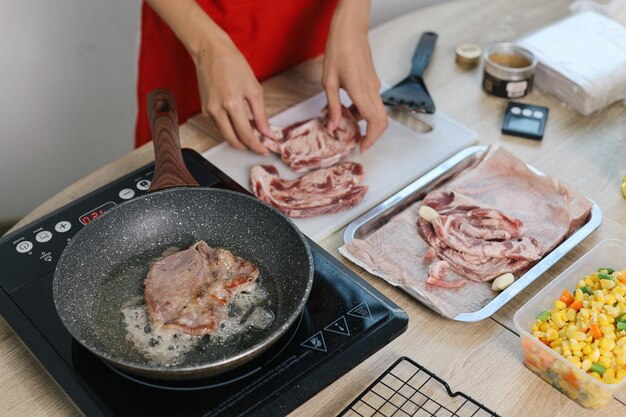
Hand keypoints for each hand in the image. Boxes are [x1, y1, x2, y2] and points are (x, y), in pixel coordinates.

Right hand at [193, 38, 272, 153]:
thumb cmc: (233, 64)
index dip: (257, 146)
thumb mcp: (254, 89)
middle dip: (247, 147)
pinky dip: (231, 129)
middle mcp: (217, 110)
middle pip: (233, 141)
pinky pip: (220, 126)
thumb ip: (260, 114)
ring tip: (253, 132)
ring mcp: (208, 111)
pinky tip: (241, 123)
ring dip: (239, 138)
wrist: (210, 51)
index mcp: (232, 104)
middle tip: (260, 145)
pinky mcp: (205, 110)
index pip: (246, 135)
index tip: (265, 150)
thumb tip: (266, 132)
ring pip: (226, 135)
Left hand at [323, 0, 387, 152]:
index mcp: (362, 92)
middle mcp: (372, 91)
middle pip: (382, 122)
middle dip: (372, 136)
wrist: (350, 30)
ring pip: (378, 114)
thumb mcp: (328, 82)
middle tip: (357, 143)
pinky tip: (346, 111)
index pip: (376, 123)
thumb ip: (333, 107)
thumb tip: (334, 128)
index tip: (361, 148)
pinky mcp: (372, 83)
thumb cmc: (338, 51)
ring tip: (346, 126)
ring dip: (366, 124)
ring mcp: (374, 87)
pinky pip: (372, 104)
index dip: (371, 140)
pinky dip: (363, 113)